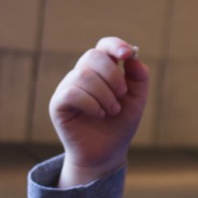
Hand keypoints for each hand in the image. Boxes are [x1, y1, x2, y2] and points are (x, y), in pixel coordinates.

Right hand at [50, 37, 148, 185]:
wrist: (107, 152)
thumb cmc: (120, 124)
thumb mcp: (137, 100)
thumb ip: (139, 78)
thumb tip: (133, 57)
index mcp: (103, 70)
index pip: (104, 46)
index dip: (115, 45)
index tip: (127, 54)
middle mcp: (83, 74)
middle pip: (93, 56)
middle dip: (112, 75)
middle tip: (122, 94)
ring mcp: (68, 87)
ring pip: (83, 75)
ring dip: (104, 94)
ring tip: (113, 111)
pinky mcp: (58, 103)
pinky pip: (71, 92)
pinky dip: (90, 103)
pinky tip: (99, 114)